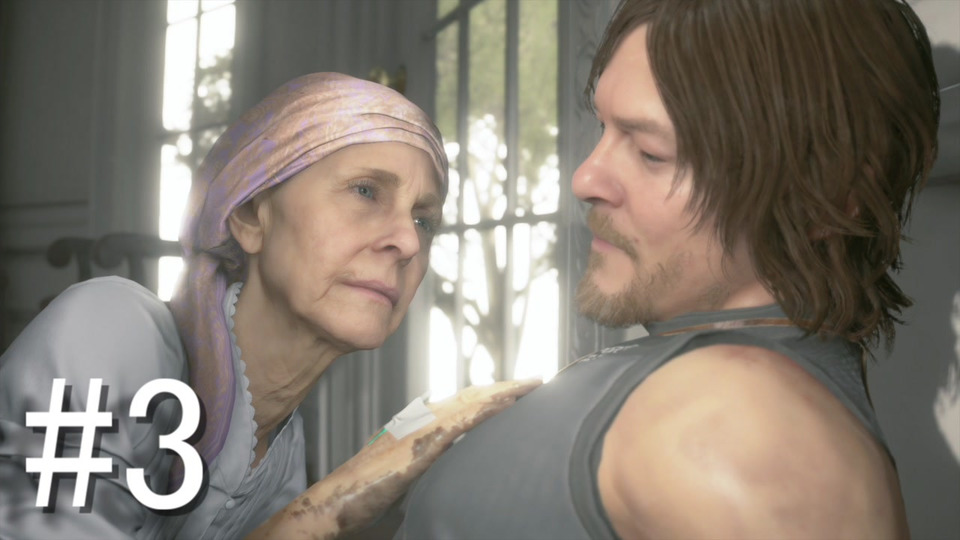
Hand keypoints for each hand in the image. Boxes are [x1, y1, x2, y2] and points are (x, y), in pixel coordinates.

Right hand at [245, 378, 541, 539]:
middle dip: (502, 389)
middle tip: (534, 381)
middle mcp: (419, 422)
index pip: (461, 404)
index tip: (515, 391)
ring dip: (500, 393)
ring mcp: (419, 432)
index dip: (489, 395)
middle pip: (469, 398)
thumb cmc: (360, 494)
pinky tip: (502, 405)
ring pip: (468, 403)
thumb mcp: (401, 474)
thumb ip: (423, 462)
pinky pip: (458, 423)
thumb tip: (443, 466)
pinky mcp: (419, 448)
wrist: (333, 502)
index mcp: (416, 426)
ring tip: (528, 386)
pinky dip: (482, 410)